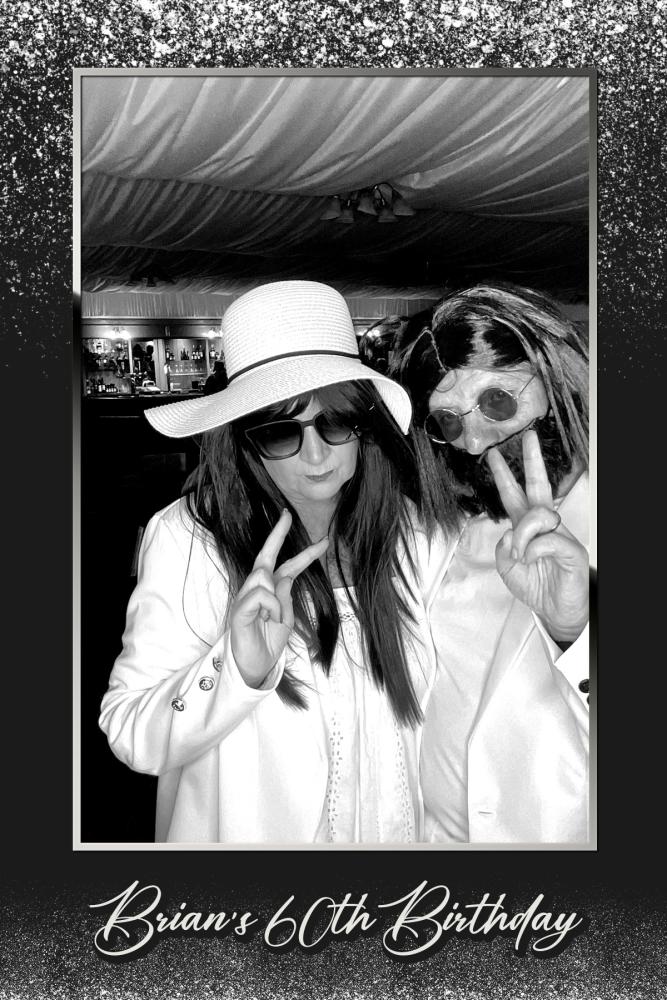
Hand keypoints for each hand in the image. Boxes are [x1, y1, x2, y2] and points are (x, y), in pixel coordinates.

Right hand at [229, 510, 328, 686]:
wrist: (256, 665)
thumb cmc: (269, 642)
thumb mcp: (286, 619)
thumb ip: (286, 597)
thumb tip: (283, 578)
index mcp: (272, 591)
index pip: (289, 566)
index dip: (306, 554)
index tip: (324, 541)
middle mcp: (257, 589)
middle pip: (267, 555)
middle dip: (276, 534)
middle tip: (286, 514)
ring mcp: (246, 597)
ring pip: (264, 577)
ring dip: (276, 599)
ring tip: (271, 618)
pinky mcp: (239, 608)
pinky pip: (260, 595)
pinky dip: (269, 607)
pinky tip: (265, 619)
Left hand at [486, 430, 587, 642]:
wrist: (558, 610)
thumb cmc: (537, 587)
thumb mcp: (508, 569)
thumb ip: (503, 550)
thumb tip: (510, 534)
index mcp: (527, 528)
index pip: (515, 496)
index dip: (504, 477)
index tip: (493, 457)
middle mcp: (544, 526)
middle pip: (539, 487)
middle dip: (532, 461)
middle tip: (528, 437)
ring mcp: (560, 534)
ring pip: (539, 515)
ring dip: (524, 533)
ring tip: (523, 555)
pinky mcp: (572, 549)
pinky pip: (548, 538)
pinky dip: (534, 549)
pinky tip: (533, 560)